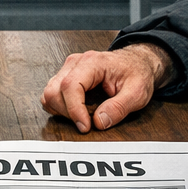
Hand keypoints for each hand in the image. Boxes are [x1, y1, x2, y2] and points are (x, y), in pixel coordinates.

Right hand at [40, 43, 172, 132]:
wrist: (136, 63)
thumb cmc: (137, 73)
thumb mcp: (137, 93)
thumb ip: (119, 108)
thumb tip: (99, 122)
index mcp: (93, 62)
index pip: (71, 86)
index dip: (75, 110)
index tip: (85, 126)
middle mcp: (76, 63)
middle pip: (54, 91)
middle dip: (68, 113)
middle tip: (87, 123)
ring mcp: (68, 69)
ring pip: (50, 93)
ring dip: (62, 111)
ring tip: (83, 116)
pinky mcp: (66, 76)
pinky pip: (52, 94)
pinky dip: (60, 107)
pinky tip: (77, 111)